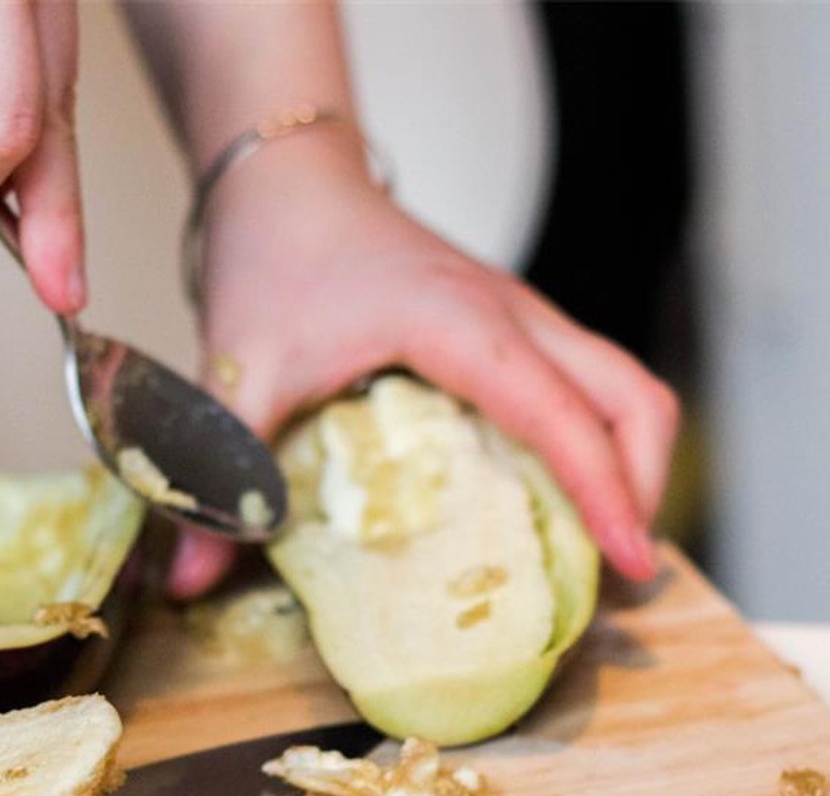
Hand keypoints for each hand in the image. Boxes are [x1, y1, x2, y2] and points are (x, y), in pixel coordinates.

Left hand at [169, 129, 678, 596]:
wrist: (287, 180)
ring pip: (623, 385)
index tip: (630, 560)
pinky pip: (588, 384)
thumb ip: (222, 469)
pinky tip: (558, 495)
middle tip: (619, 566)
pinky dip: (597, 441)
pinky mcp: (513, 326)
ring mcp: (522, 316)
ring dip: (630, 463)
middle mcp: (512, 314)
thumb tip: (186, 581)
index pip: (562, 413)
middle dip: (642, 484)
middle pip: (633, 395)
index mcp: (460, 324)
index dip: (606, 491)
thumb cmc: (271, 259)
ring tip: (603, 542)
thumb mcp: (238, 368)